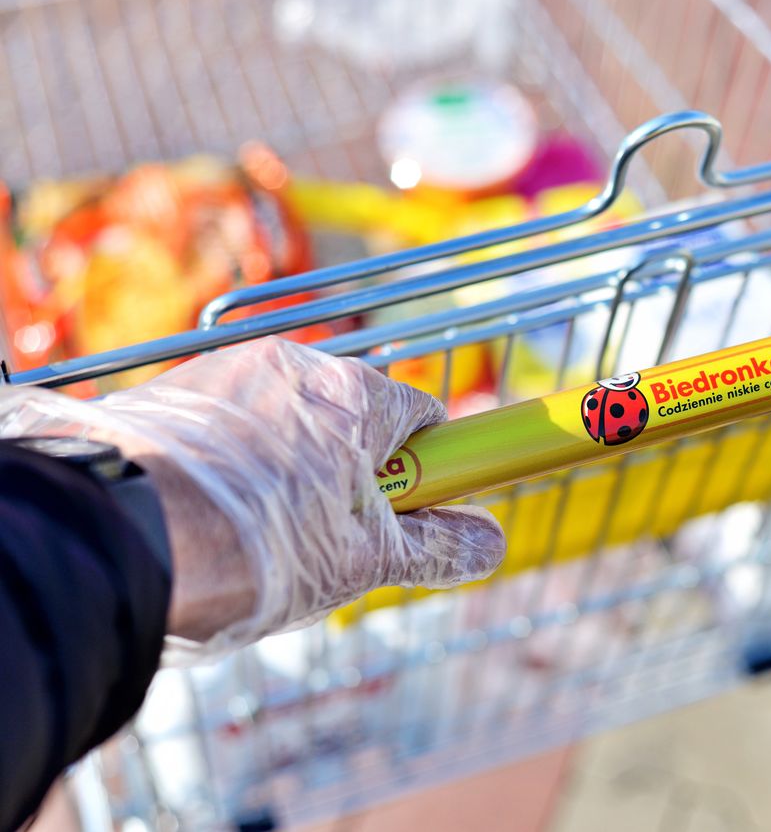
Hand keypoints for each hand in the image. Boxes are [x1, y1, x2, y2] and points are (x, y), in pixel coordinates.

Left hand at [0, 337, 504, 655]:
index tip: (417, 511)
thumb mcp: (363, 562)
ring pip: (290, 423)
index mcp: (360, 398)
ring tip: (259, 539)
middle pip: (355, 421)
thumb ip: (437, 547)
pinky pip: (231, 424)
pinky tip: (213, 518)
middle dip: (356, 478)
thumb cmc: (257, 545)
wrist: (120, 538)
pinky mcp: (175, 391)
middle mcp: (300, 367)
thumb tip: (491, 543)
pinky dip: (236, 463)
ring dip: (293, 471)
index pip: (425, 419)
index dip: (431, 470)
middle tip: (332, 544)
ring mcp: (231, 372)